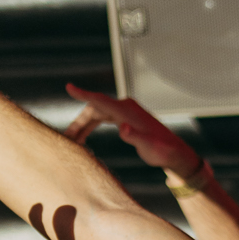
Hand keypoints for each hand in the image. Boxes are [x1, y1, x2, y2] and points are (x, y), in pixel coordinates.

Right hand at [63, 86, 200, 179]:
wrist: (174, 152)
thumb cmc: (162, 151)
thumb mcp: (148, 147)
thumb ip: (135, 137)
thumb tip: (122, 128)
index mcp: (127, 111)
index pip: (101, 100)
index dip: (83, 94)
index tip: (69, 87)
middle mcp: (125, 107)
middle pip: (95, 109)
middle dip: (78, 122)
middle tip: (65, 139)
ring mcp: (126, 112)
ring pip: (97, 114)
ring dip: (84, 125)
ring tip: (72, 141)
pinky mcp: (126, 118)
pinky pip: (103, 117)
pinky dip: (92, 125)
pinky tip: (85, 137)